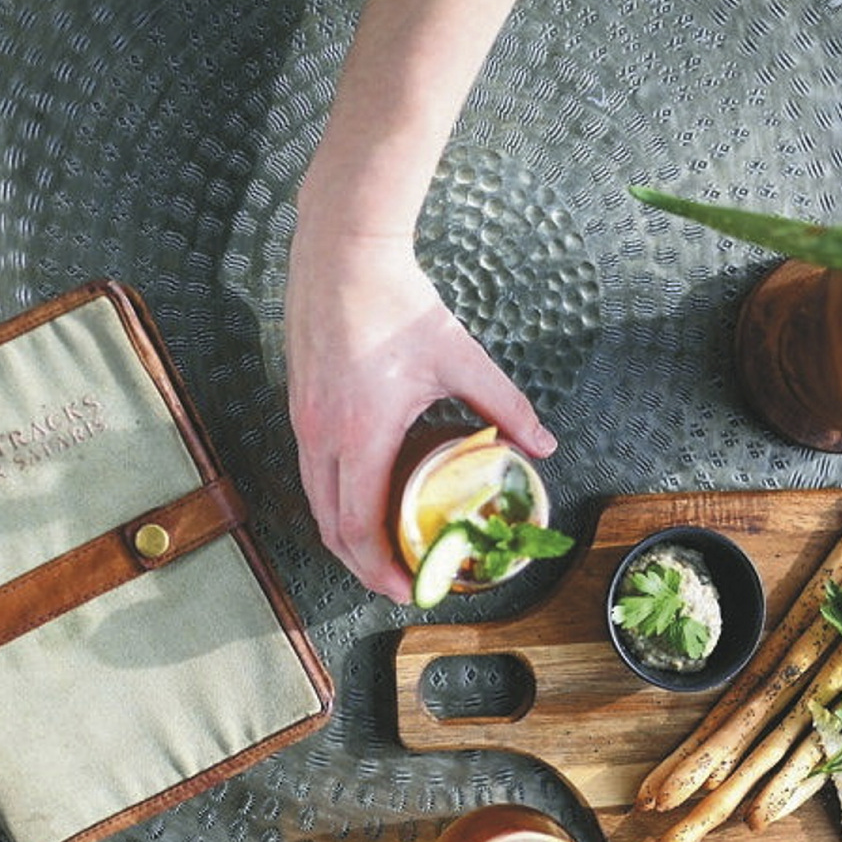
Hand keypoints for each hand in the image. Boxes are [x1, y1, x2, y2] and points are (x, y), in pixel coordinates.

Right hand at [286, 227, 554, 601]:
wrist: (343, 253)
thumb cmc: (397, 304)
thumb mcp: (461, 359)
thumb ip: (506, 407)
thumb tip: (542, 445)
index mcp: (361, 434)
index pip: (360, 527)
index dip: (381, 569)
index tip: (408, 588)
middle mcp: (322, 436)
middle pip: (331, 528)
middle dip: (363, 565)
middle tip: (400, 582)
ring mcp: (303, 422)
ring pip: (316, 502)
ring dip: (346, 536)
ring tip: (383, 551)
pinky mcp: (298, 407)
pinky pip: (312, 473)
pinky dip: (335, 500)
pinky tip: (366, 500)